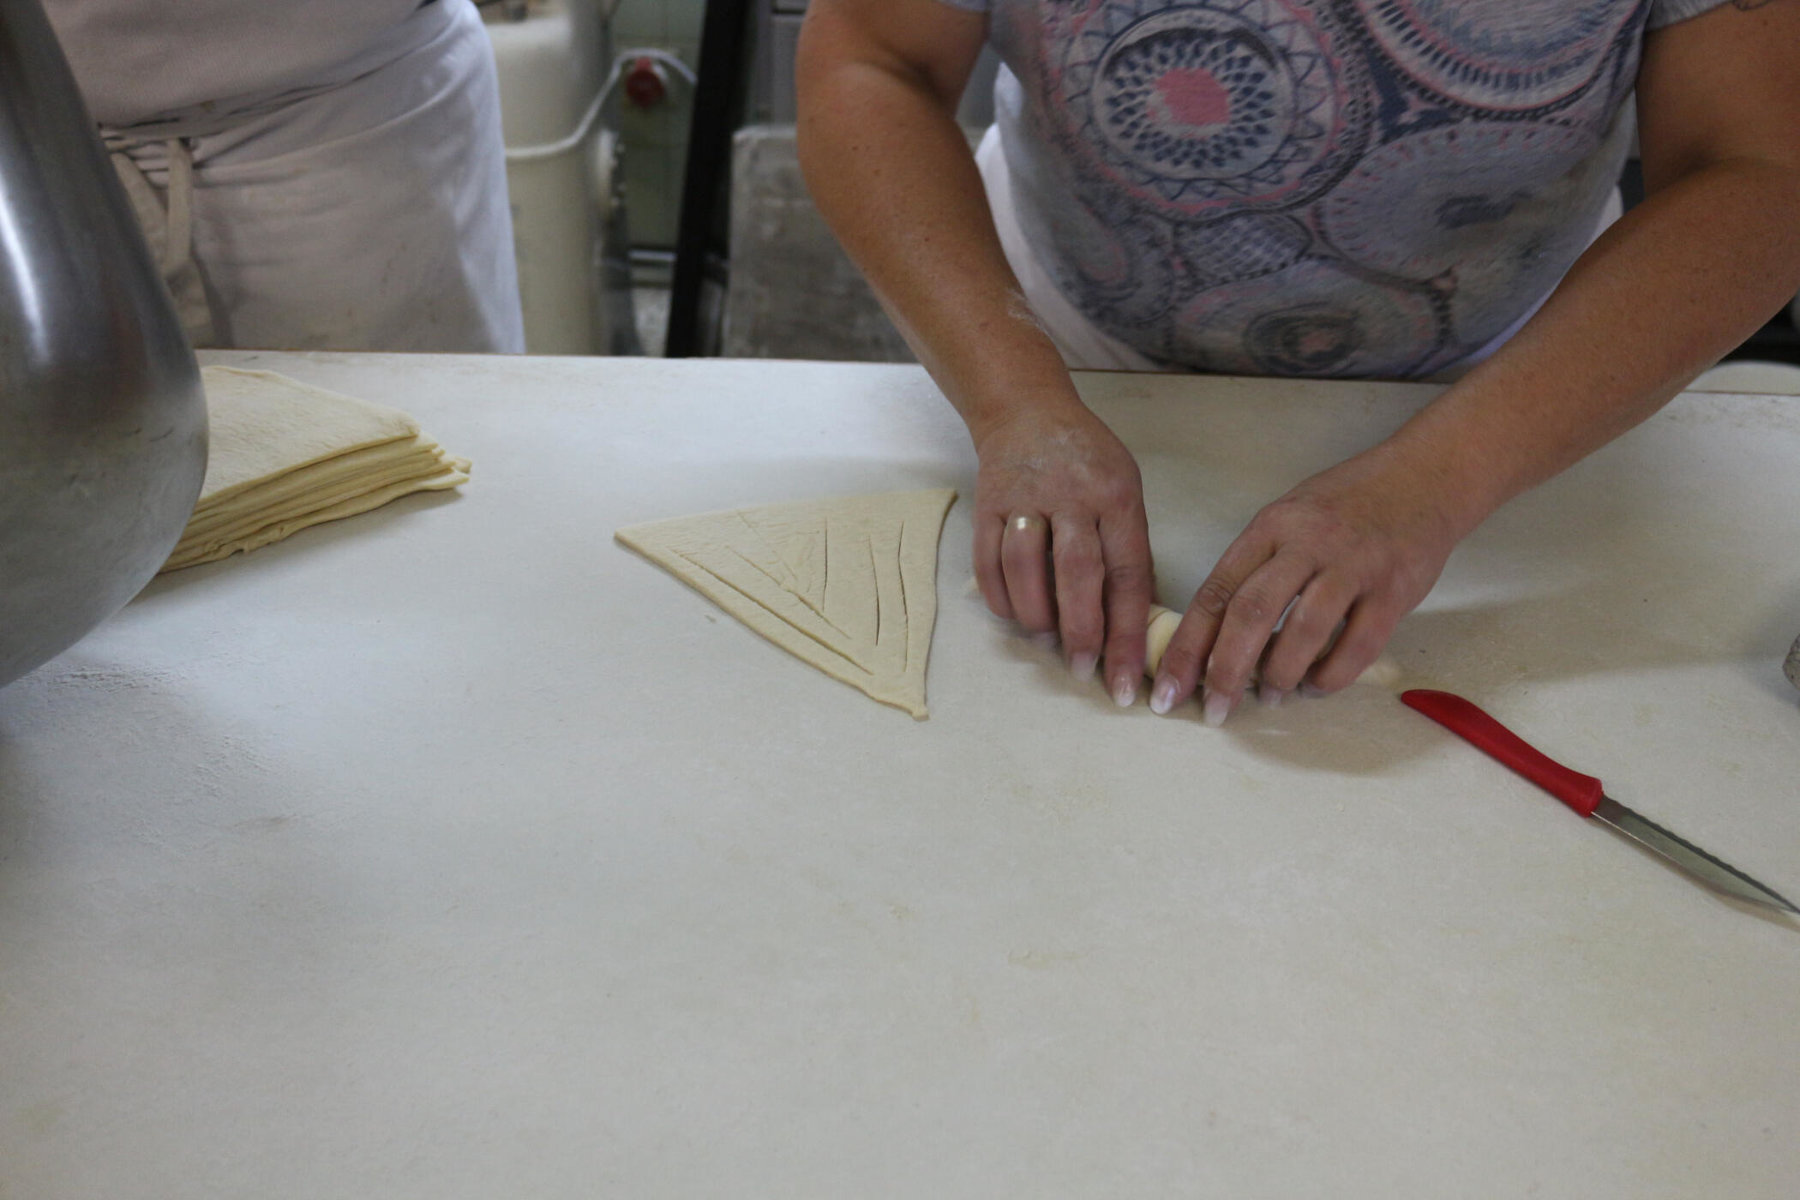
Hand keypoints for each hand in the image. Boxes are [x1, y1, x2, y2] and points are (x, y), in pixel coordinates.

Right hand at [970, 402, 1154, 704]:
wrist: (1027, 410)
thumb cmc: (1087, 460)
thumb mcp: (1126, 490)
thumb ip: (1129, 548)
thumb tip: (1134, 622)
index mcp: (1117, 496)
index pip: (1127, 573)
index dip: (1128, 632)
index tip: (1127, 678)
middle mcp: (1072, 495)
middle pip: (1077, 573)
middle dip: (1082, 631)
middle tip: (1082, 669)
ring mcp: (1024, 497)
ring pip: (1025, 567)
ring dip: (1036, 615)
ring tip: (1048, 640)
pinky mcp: (987, 503)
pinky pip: (987, 560)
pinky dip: (1000, 597)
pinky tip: (1015, 616)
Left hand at [1150, 442, 1467, 723]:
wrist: (1425, 477)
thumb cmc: (1347, 504)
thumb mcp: (1289, 518)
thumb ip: (1256, 568)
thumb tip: (1213, 637)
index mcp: (1271, 527)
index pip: (1216, 591)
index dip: (1187, 646)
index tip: (1168, 688)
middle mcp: (1308, 543)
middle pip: (1251, 613)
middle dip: (1225, 671)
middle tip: (1215, 708)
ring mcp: (1354, 566)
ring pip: (1304, 631)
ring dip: (1279, 675)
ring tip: (1270, 697)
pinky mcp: (1394, 590)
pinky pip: (1357, 646)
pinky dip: (1330, 676)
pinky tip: (1315, 686)